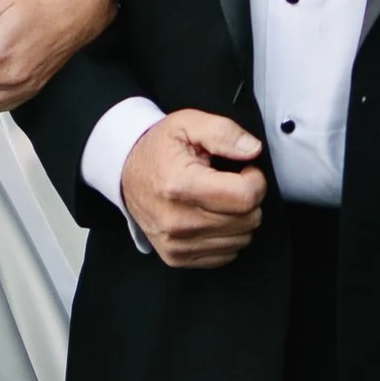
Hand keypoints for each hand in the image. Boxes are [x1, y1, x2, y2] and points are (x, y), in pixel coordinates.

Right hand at [118, 109, 267, 268]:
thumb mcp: (188, 123)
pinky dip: (226, 236)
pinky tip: (211, 217)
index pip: (245, 197)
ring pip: (241, 239)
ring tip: (218, 199)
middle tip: (229, 183)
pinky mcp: (176, 257)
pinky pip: (227, 255)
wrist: (125, 174)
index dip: (255, 180)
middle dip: (247, 198)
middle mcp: (176, 220)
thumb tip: (252, 150)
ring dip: (238, 218)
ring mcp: (176, 243)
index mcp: (180, 185)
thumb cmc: (159, 149)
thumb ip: (224, 132)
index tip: (244, 171)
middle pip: (247, 220)